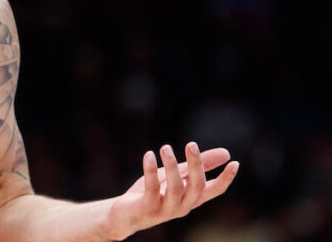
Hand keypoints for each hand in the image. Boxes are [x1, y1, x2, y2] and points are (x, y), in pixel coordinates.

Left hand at [104, 142, 238, 239]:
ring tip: (165, 147)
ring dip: (172, 165)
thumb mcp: (176, 176)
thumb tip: (226, 154)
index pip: (214, 191)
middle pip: (196, 187)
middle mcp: (182, 206)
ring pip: (175, 188)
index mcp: (191, 198)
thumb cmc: (152, 193)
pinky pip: (152, 189)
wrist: (124, 215)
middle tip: (191, 144)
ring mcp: (166, 209)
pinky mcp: (147, 208)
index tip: (235, 163)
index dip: (225, 179)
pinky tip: (149, 155)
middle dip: (196, 165)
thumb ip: (197, 166)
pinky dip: (150, 171)